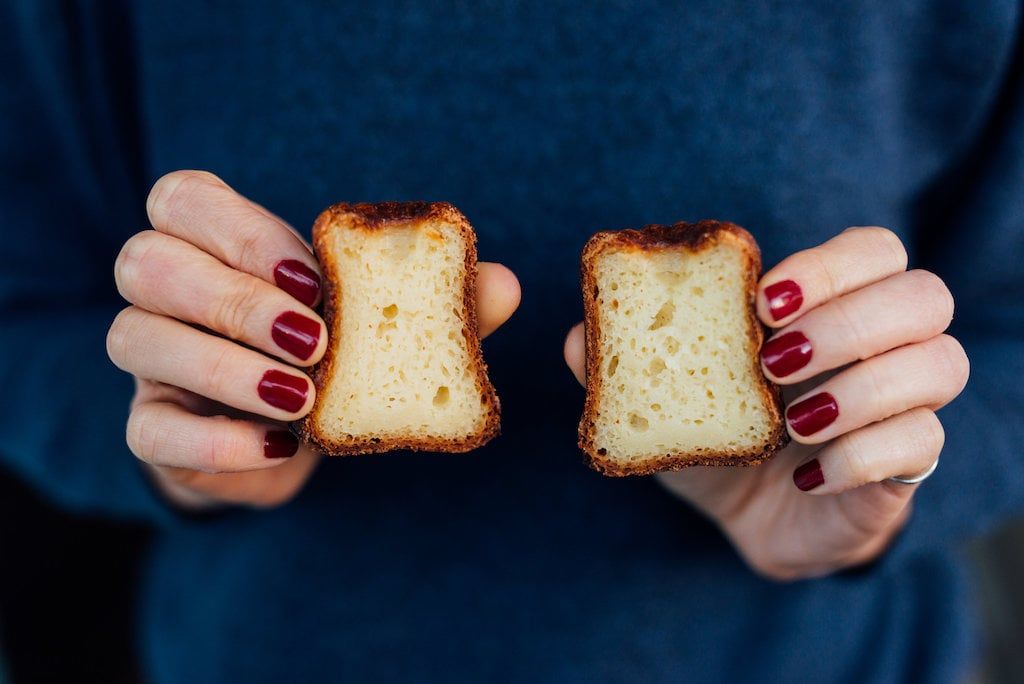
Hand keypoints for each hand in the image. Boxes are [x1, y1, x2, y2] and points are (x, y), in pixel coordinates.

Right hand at [108, 171, 520, 509]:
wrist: (293, 434)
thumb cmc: (335, 353)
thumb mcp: (380, 319)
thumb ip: (434, 300)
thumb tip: (504, 283)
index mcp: (213, 239)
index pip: (183, 200)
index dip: (241, 232)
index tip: (314, 277)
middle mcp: (166, 290)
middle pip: (146, 263)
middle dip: (234, 300)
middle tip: (315, 341)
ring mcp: (150, 360)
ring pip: (134, 338)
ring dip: (224, 368)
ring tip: (304, 397)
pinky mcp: (153, 428)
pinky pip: (148, 432)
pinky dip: (216, 442)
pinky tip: (279, 447)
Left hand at [564, 227, 968, 579]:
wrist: (751, 516)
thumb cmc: (717, 434)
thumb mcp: (667, 397)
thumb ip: (626, 361)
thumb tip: (578, 336)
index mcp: (828, 306)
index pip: (872, 250)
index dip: (829, 266)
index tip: (763, 302)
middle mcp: (882, 343)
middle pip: (925, 294)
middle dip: (849, 322)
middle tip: (775, 361)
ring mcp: (904, 402)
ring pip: (942, 363)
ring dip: (862, 388)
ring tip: (792, 422)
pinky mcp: (909, 464)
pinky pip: (922, 444)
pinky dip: (861, 457)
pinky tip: (807, 476)